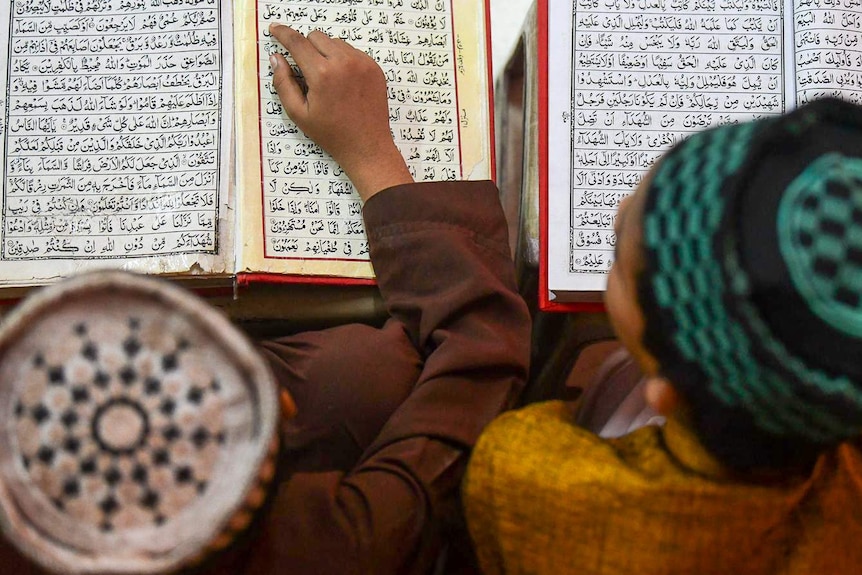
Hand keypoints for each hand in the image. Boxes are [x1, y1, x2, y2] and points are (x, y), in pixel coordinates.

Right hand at [269, 24, 412, 200]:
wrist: (367, 146)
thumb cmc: (332, 134)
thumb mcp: (299, 113)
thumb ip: (283, 83)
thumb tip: (276, 58)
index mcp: (322, 74)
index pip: (297, 42)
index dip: (283, 33)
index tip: (275, 29)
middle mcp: (344, 63)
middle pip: (316, 37)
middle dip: (306, 48)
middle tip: (307, 71)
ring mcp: (362, 63)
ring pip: (335, 42)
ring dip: (325, 53)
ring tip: (327, 80)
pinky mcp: (374, 67)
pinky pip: (352, 51)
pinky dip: (343, 60)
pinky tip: (343, 82)